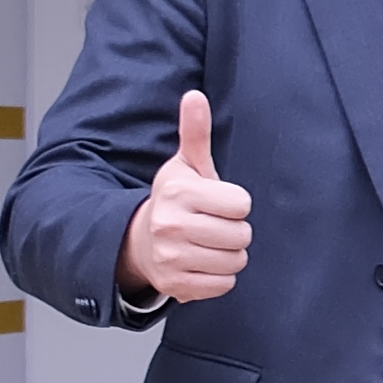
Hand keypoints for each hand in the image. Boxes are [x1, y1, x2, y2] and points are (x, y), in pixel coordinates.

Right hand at [125, 91, 249, 304]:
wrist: (141, 241)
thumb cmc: (175, 200)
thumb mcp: (186, 165)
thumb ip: (195, 132)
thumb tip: (195, 95)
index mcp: (179, 193)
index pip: (241, 204)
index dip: (236, 204)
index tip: (218, 202)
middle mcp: (171, 226)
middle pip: (242, 236)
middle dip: (235, 231)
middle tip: (215, 225)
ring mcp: (172, 259)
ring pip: (235, 262)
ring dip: (229, 254)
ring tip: (210, 244)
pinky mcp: (175, 286)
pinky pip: (223, 285)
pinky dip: (220, 277)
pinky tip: (203, 263)